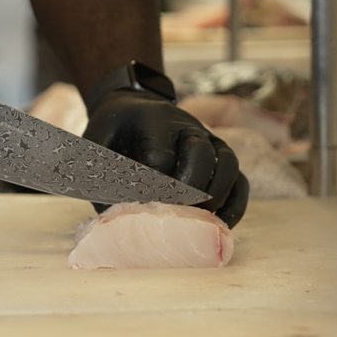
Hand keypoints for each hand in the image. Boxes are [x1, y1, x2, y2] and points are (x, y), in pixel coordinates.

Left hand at [83, 90, 249, 226]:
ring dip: (215, 197)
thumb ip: (103, 175)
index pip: (160, 155)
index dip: (152, 186)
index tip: (142, 205)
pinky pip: (240, 181)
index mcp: (154, 119)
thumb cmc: (113, 135)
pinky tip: (219, 226)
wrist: (132, 110)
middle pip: (200, 156)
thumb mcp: (97, 145)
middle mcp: (188, 126)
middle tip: (173, 216)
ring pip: (227, 166)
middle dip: (187, 191)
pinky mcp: (221, 158)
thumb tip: (117, 217)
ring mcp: (210, 140)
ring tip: (198, 221)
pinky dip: (234, 205)